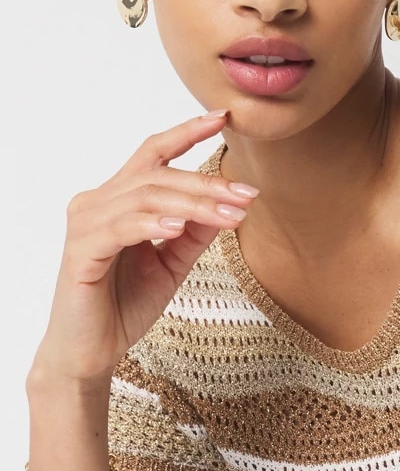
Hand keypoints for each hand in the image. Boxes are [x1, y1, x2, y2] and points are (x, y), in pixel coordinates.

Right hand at [32, 110, 257, 385]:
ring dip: (192, 204)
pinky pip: (120, 227)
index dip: (186, 132)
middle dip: (206, 183)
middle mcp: (96, 202)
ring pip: (144, 197)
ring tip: (229, 215)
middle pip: (156, 175)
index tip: (223, 119)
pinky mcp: (80, 251)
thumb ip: (195, 233)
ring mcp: (85, 224)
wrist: (92, 351)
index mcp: (118, 200)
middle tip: (247, 194)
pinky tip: (176, 228)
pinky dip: (151, 224)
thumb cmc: (125, 305)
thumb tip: (230, 204)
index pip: (153, 154)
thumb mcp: (173, 264)